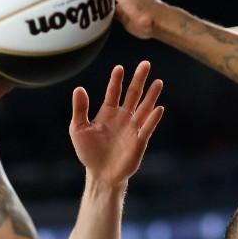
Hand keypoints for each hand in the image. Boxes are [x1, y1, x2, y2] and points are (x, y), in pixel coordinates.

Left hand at [70, 61, 163, 185]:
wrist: (100, 174)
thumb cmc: (89, 152)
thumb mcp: (79, 129)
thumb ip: (80, 109)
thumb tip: (79, 88)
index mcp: (108, 112)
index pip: (114, 92)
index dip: (116, 80)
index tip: (119, 68)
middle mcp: (123, 117)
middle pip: (133, 94)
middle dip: (139, 80)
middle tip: (145, 64)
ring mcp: (132, 128)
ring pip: (144, 108)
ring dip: (151, 95)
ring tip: (158, 82)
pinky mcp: (139, 141)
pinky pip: (147, 127)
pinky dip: (153, 118)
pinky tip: (158, 108)